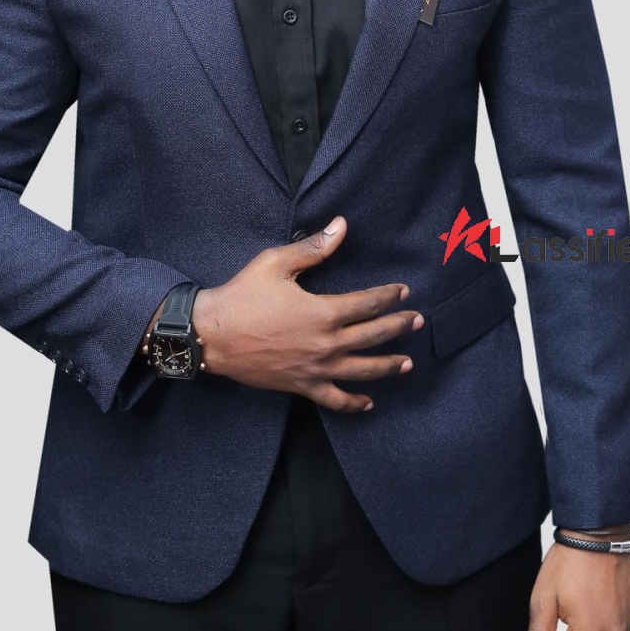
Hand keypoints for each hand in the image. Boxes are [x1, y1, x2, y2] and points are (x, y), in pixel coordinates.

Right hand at [188, 215, 423, 412]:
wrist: (212, 336)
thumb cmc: (242, 296)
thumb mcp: (276, 263)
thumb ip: (313, 247)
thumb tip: (341, 226)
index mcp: (323, 312)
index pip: (368, 303)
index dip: (389, 296)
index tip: (403, 292)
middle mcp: (326, 344)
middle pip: (374, 336)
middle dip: (400, 327)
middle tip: (418, 320)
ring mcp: (316, 369)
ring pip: (363, 371)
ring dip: (388, 366)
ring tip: (407, 362)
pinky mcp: (301, 386)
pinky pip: (335, 400)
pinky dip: (354, 404)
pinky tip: (368, 403)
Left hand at [529, 533, 629, 630]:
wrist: (596, 535)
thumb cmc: (568, 563)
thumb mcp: (543, 597)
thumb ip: (540, 630)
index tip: (558, 623)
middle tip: (567, 614)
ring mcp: (627, 625)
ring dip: (589, 629)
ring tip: (580, 606)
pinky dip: (604, 627)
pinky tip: (592, 606)